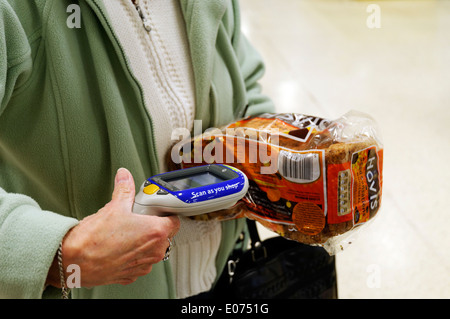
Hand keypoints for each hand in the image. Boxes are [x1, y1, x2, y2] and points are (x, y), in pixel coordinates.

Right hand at [46, 168, 179, 287]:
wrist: (73, 261)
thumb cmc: (94, 238)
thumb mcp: (113, 206)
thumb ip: (124, 189)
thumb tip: (124, 177)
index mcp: (155, 232)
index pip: (175, 222)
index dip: (167, 215)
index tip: (159, 212)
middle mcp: (153, 252)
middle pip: (165, 237)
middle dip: (154, 228)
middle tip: (139, 221)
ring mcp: (143, 266)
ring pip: (152, 251)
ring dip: (144, 243)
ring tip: (126, 235)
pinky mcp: (131, 276)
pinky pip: (139, 263)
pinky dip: (132, 256)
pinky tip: (119, 248)